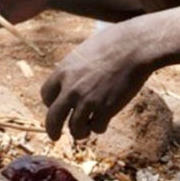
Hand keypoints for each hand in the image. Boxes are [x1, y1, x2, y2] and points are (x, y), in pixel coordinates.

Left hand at [40, 21, 153, 139]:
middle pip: (52, 119)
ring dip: (80, 132)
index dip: (51, 104)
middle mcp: (71, 89)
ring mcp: (88, 101)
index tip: (57, 107)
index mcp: (63, 72)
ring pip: (75, 129)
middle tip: (55, 137)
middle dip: (53, 130)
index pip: (45, 96)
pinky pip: (96, 128)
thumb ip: (73, 69)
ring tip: (85, 130)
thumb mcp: (83, 53)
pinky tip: (104, 122)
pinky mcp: (106, 109)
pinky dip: (99, 127)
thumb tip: (69, 81)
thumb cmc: (112, 43)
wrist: (134, 47)